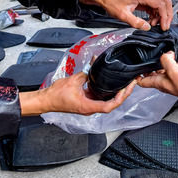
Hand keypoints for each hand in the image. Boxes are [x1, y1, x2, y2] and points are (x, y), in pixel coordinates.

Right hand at [20, 72, 136, 115]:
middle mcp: (90, 108)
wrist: (46, 100)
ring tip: (125, 83)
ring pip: (106, 100)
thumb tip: (94, 68)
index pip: (109, 106)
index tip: (126, 89)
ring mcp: (88, 105)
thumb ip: (87, 74)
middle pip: (111, 103)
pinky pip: (99, 96)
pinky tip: (110, 82)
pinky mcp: (86, 101)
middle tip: (131, 84)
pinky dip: (105, 89)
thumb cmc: (56, 95)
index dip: (120, 98)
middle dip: (123, 94)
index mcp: (88, 107)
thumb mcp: (74, 81)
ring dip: (116, 92)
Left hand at [80, 0, 172, 29]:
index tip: (163, 26)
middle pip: (165, 2)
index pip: (161, 4)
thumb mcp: (123, 15)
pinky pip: (154, 6)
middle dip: (167, 15)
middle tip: (164, 26)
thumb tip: (147, 27)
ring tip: (153, 24)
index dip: (165, 17)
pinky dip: (155, 14)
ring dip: (160, 15)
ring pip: (161, 4)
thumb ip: (136, 22)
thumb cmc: (111, 1)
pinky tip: (150, 21)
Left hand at [136, 52, 177, 103]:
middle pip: (150, 74)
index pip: (142, 81)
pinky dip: (169, 62)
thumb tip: (166, 54)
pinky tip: (172, 57)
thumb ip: (167, 61)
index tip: (133, 67)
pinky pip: (170, 68)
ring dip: (158, 62)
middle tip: (145, 56)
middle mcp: (163, 81)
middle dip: (147, 66)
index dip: (136, 75)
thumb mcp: (174, 71)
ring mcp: (171, 79)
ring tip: (158, 54)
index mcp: (158, 82)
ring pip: (160, 70)